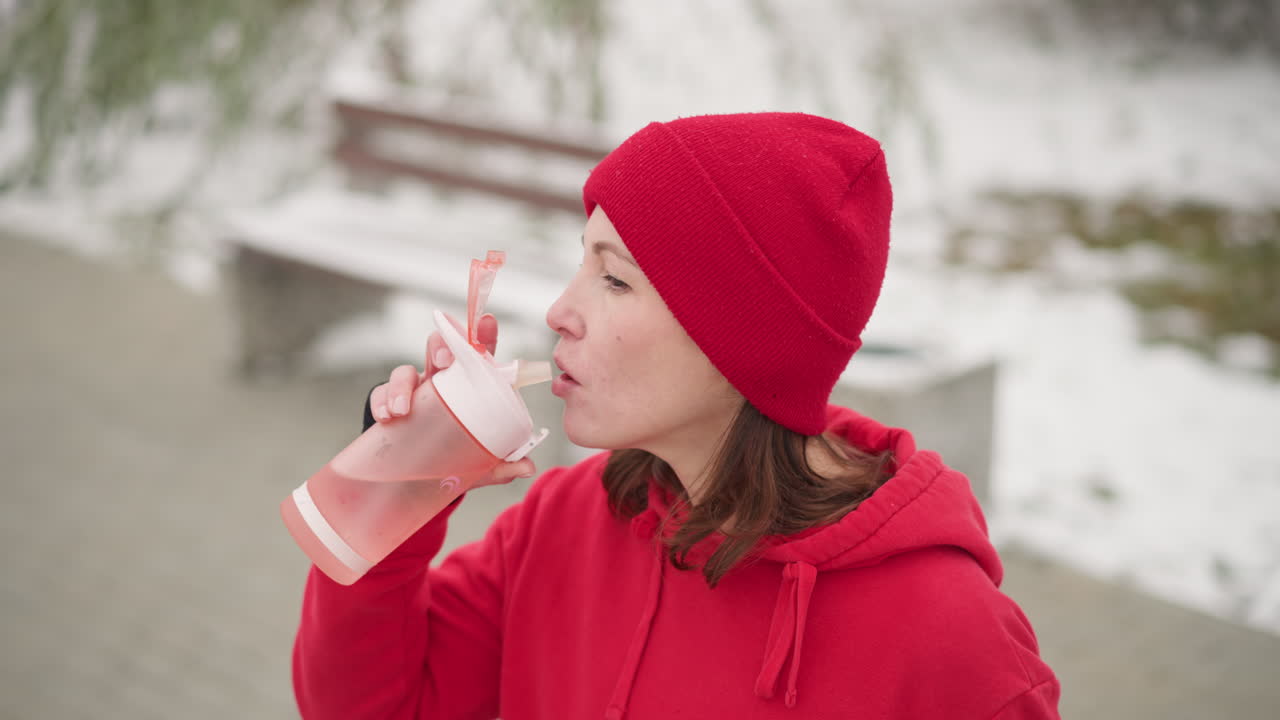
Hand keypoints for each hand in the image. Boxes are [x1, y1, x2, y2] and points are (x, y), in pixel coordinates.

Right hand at [367, 312, 536, 486]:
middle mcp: (440, 383)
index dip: (483, 337)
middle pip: (439, 351)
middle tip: (444, 362)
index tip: (488, 322)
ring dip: (402, 386)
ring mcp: (413, 393)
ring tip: (401, 410)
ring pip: (404, 371)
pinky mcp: (387, 405)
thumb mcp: (480, 465)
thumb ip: (502, 464)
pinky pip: (380, 395)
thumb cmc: (455, 459)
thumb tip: (528, 468)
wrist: (416, 481)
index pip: (478, 357)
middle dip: (441, 347)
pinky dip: (382, 403)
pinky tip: (386, 418)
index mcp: (467, 389)